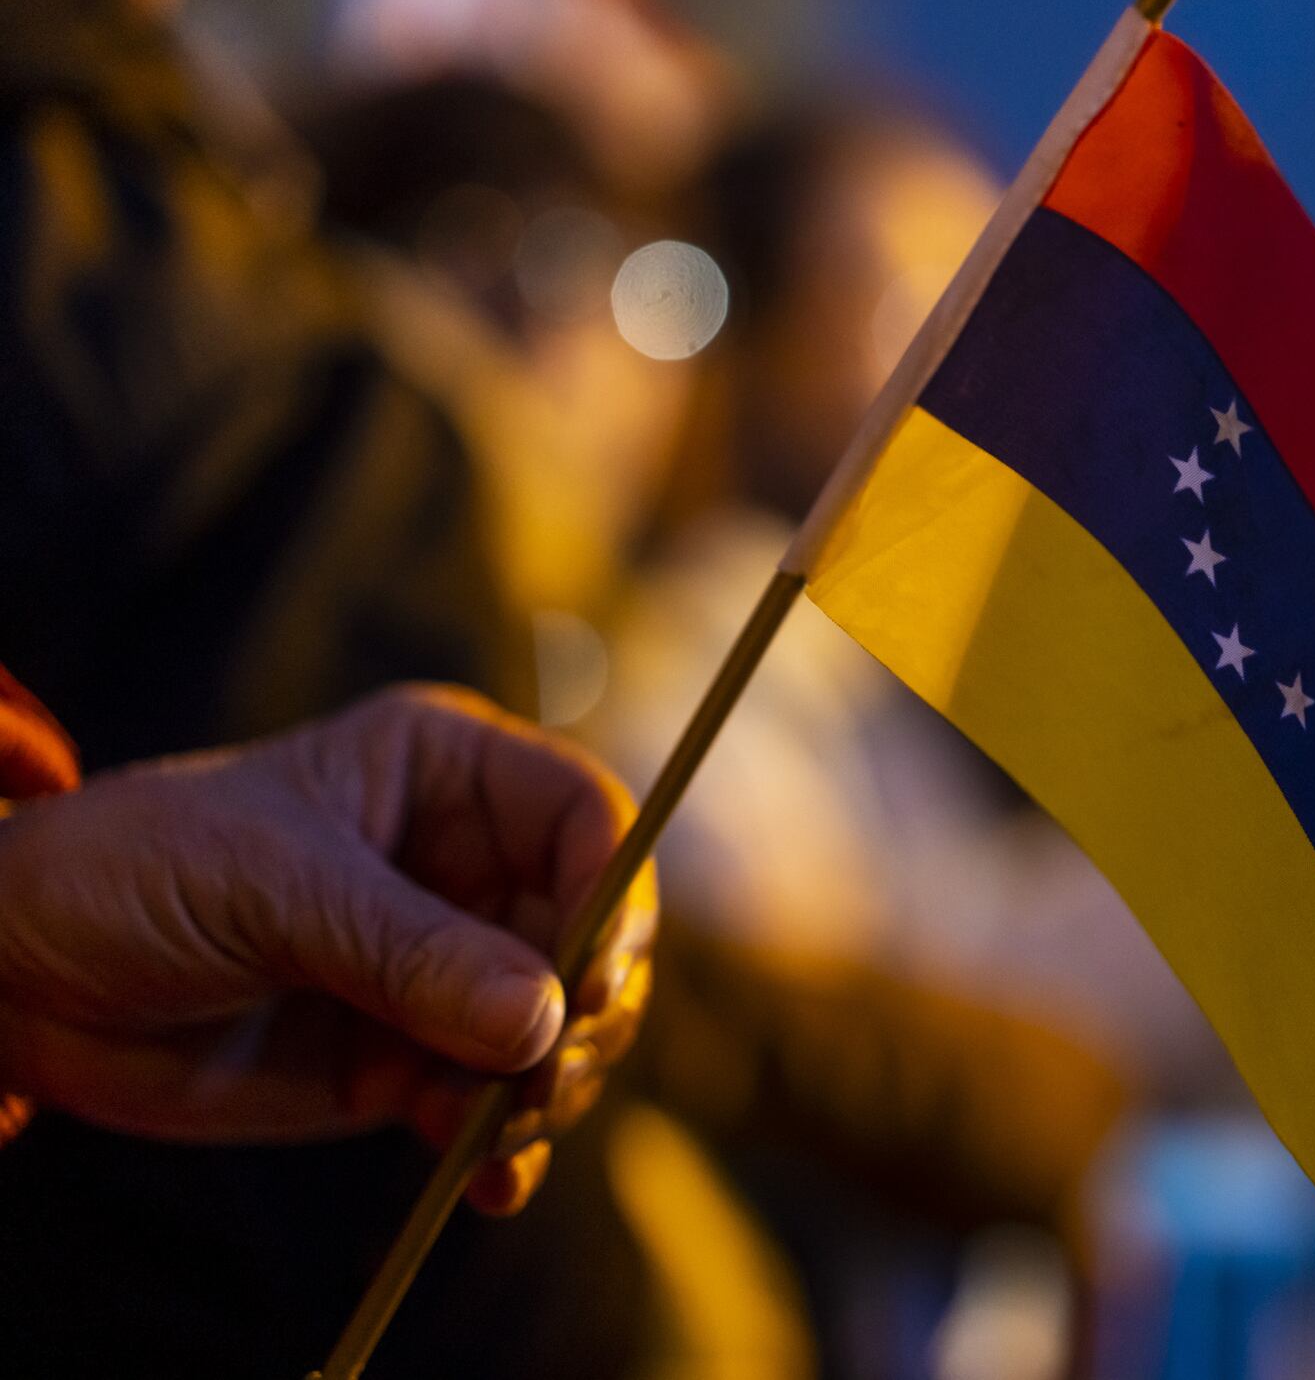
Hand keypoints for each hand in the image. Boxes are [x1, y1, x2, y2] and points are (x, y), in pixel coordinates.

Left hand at [0, 684, 655, 1214]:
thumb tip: (543, 1018)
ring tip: (495, 1130)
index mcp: (449, 776)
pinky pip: (498, 1101)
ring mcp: (447, 966)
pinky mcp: (413, 1057)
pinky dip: (505, 1147)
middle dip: (587, 1011)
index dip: (611, 892)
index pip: (585, 816)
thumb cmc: (135, 871)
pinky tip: (482, 1182)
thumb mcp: (273, 887)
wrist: (22, 979)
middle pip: (597, 933)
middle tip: (541, 1076)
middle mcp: (467, 866)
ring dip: (549, 1088)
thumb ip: (411, 952)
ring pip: (561, 1026)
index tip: (589, 980)